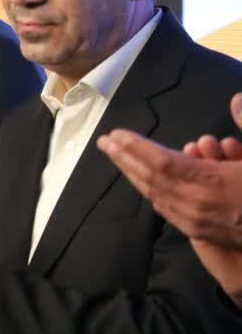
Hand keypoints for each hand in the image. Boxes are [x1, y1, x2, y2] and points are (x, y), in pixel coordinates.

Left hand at [96, 96, 241, 250]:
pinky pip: (168, 210)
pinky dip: (153, 192)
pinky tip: (146, 185)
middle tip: (104, 142)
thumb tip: (236, 99)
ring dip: (135, 175)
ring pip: (157, 196)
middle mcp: (198, 206)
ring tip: (119, 158)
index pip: (162, 162)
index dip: (136, 147)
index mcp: (213, 184)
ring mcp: (199, 223)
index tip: (114, 134)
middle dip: (125, 159)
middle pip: (151, 179)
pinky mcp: (203, 235)